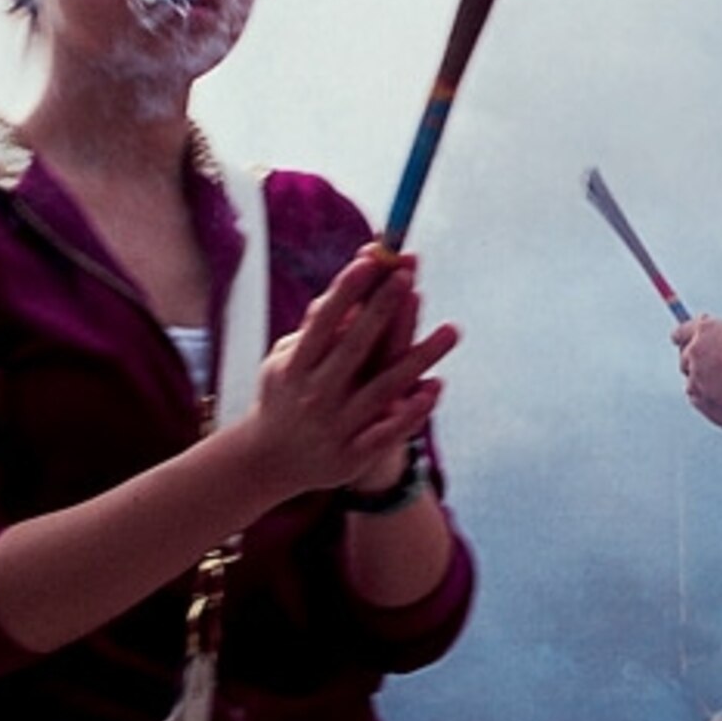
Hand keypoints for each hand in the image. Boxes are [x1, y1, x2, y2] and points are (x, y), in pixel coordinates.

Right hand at [250, 247, 457, 502]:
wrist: (269, 462)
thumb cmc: (287, 393)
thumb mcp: (288, 360)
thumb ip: (316, 326)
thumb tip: (344, 285)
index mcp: (296, 365)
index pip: (324, 322)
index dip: (348, 290)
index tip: (371, 258)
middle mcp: (316, 393)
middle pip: (355, 346)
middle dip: (382, 309)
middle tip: (408, 276)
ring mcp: (336, 424)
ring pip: (383, 387)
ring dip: (419, 358)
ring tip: (452, 330)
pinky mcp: (354, 454)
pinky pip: (389, 431)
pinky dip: (412, 410)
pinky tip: (436, 386)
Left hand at [676, 313, 721, 430]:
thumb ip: (720, 338)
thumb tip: (706, 338)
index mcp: (706, 329)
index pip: (681, 332)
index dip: (684, 339)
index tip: (683, 343)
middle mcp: (695, 349)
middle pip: (684, 355)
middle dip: (695, 361)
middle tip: (712, 367)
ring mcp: (694, 374)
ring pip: (692, 378)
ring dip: (703, 380)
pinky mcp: (696, 396)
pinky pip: (697, 395)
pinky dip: (707, 396)